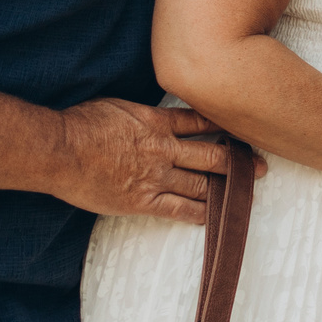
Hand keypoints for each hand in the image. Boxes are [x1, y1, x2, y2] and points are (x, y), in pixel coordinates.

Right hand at [52, 100, 238, 222]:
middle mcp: (165, 149)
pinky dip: (200, 213)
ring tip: (248, 191)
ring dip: (228, 187)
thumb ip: (141, 114)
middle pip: (213, 155)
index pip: (202, 123)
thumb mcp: (117, 106)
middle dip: (239, 161)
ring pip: (203, 183)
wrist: (59, 149)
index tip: (243, 132)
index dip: (225, 128)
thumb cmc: (80, 124)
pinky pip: (180, 209)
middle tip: (262, 166)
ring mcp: (156, 177)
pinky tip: (216, 215)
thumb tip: (150, 116)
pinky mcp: (143, 201)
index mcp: (157, 122)